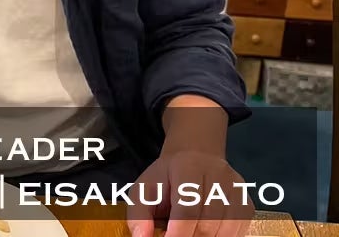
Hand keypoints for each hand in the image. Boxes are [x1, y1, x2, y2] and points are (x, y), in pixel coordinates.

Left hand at [126, 150, 253, 236]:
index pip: (188, 208)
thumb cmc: (167, 177)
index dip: (179, 233)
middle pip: (208, 224)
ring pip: (224, 233)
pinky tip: (206, 232)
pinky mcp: (247, 204)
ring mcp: (237, 189)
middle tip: (176, 236)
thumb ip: (139, 214)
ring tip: (190, 232)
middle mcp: (218, 175)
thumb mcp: (144, 189)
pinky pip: (237, 233)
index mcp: (188, 167)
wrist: (194, 157)